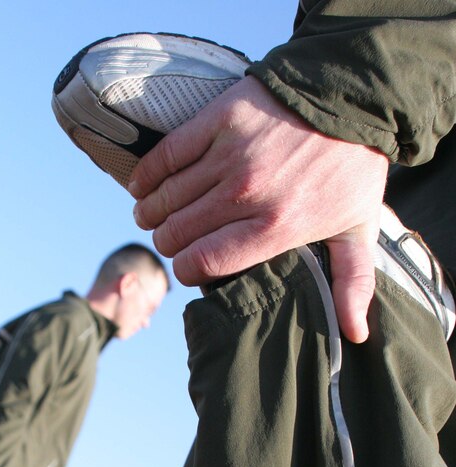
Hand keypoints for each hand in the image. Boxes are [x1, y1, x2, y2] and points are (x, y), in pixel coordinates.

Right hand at [129, 77, 388, 342]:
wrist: (352, 95)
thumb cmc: (354, 168)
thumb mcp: (359, 229)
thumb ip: (353, 282)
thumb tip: (355, 336)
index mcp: (275, 227)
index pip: (205, 263)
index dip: (188, 271)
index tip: (190, 269)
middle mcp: (247, 194)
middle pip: (179, 233)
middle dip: (169, 244)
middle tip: (173, 241)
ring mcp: (229, 155)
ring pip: (167, 198)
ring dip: (152, 213)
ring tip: (151, 218)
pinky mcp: (218, 120)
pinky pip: (166, 155)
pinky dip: (147, 175)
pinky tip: (141, 187)